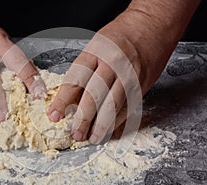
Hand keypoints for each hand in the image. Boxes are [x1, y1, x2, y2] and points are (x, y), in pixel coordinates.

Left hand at [47, 0, 199, 143]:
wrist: (152, 25)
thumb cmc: (121, 35)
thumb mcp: (96, 45)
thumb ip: (86, 70)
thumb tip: (72, 97)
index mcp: (95, 52)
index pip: (75, 80)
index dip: (63, 101)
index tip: (54, 115)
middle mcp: (112, 64)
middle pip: (94, 96)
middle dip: (83, 118)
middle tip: (75, 134)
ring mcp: (129, 75)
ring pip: (112, 105)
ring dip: (101, 125)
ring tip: (92, 138)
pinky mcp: (142, 84)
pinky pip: (128, 106)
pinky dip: (117, 120)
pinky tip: (109, 129)